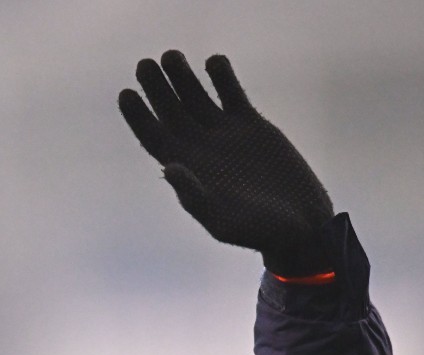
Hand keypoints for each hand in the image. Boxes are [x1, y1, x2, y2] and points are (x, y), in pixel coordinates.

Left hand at [119, 51, 333, 274]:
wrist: (298, 225)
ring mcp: (225, 135)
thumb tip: (167, 167)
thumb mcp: (222, 220)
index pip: (154, 137)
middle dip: (156, 88)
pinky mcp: (251, 126)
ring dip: (183, 77)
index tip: (126, 94)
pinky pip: (231, 95)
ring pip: (196, 98)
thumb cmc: (257, 231)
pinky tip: (213, 61)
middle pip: (170, 112)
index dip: (138, 116)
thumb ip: (194, 195)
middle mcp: (201, 149)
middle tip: (143, 64)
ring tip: (171, 55)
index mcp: (187, 170)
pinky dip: (222, 78)